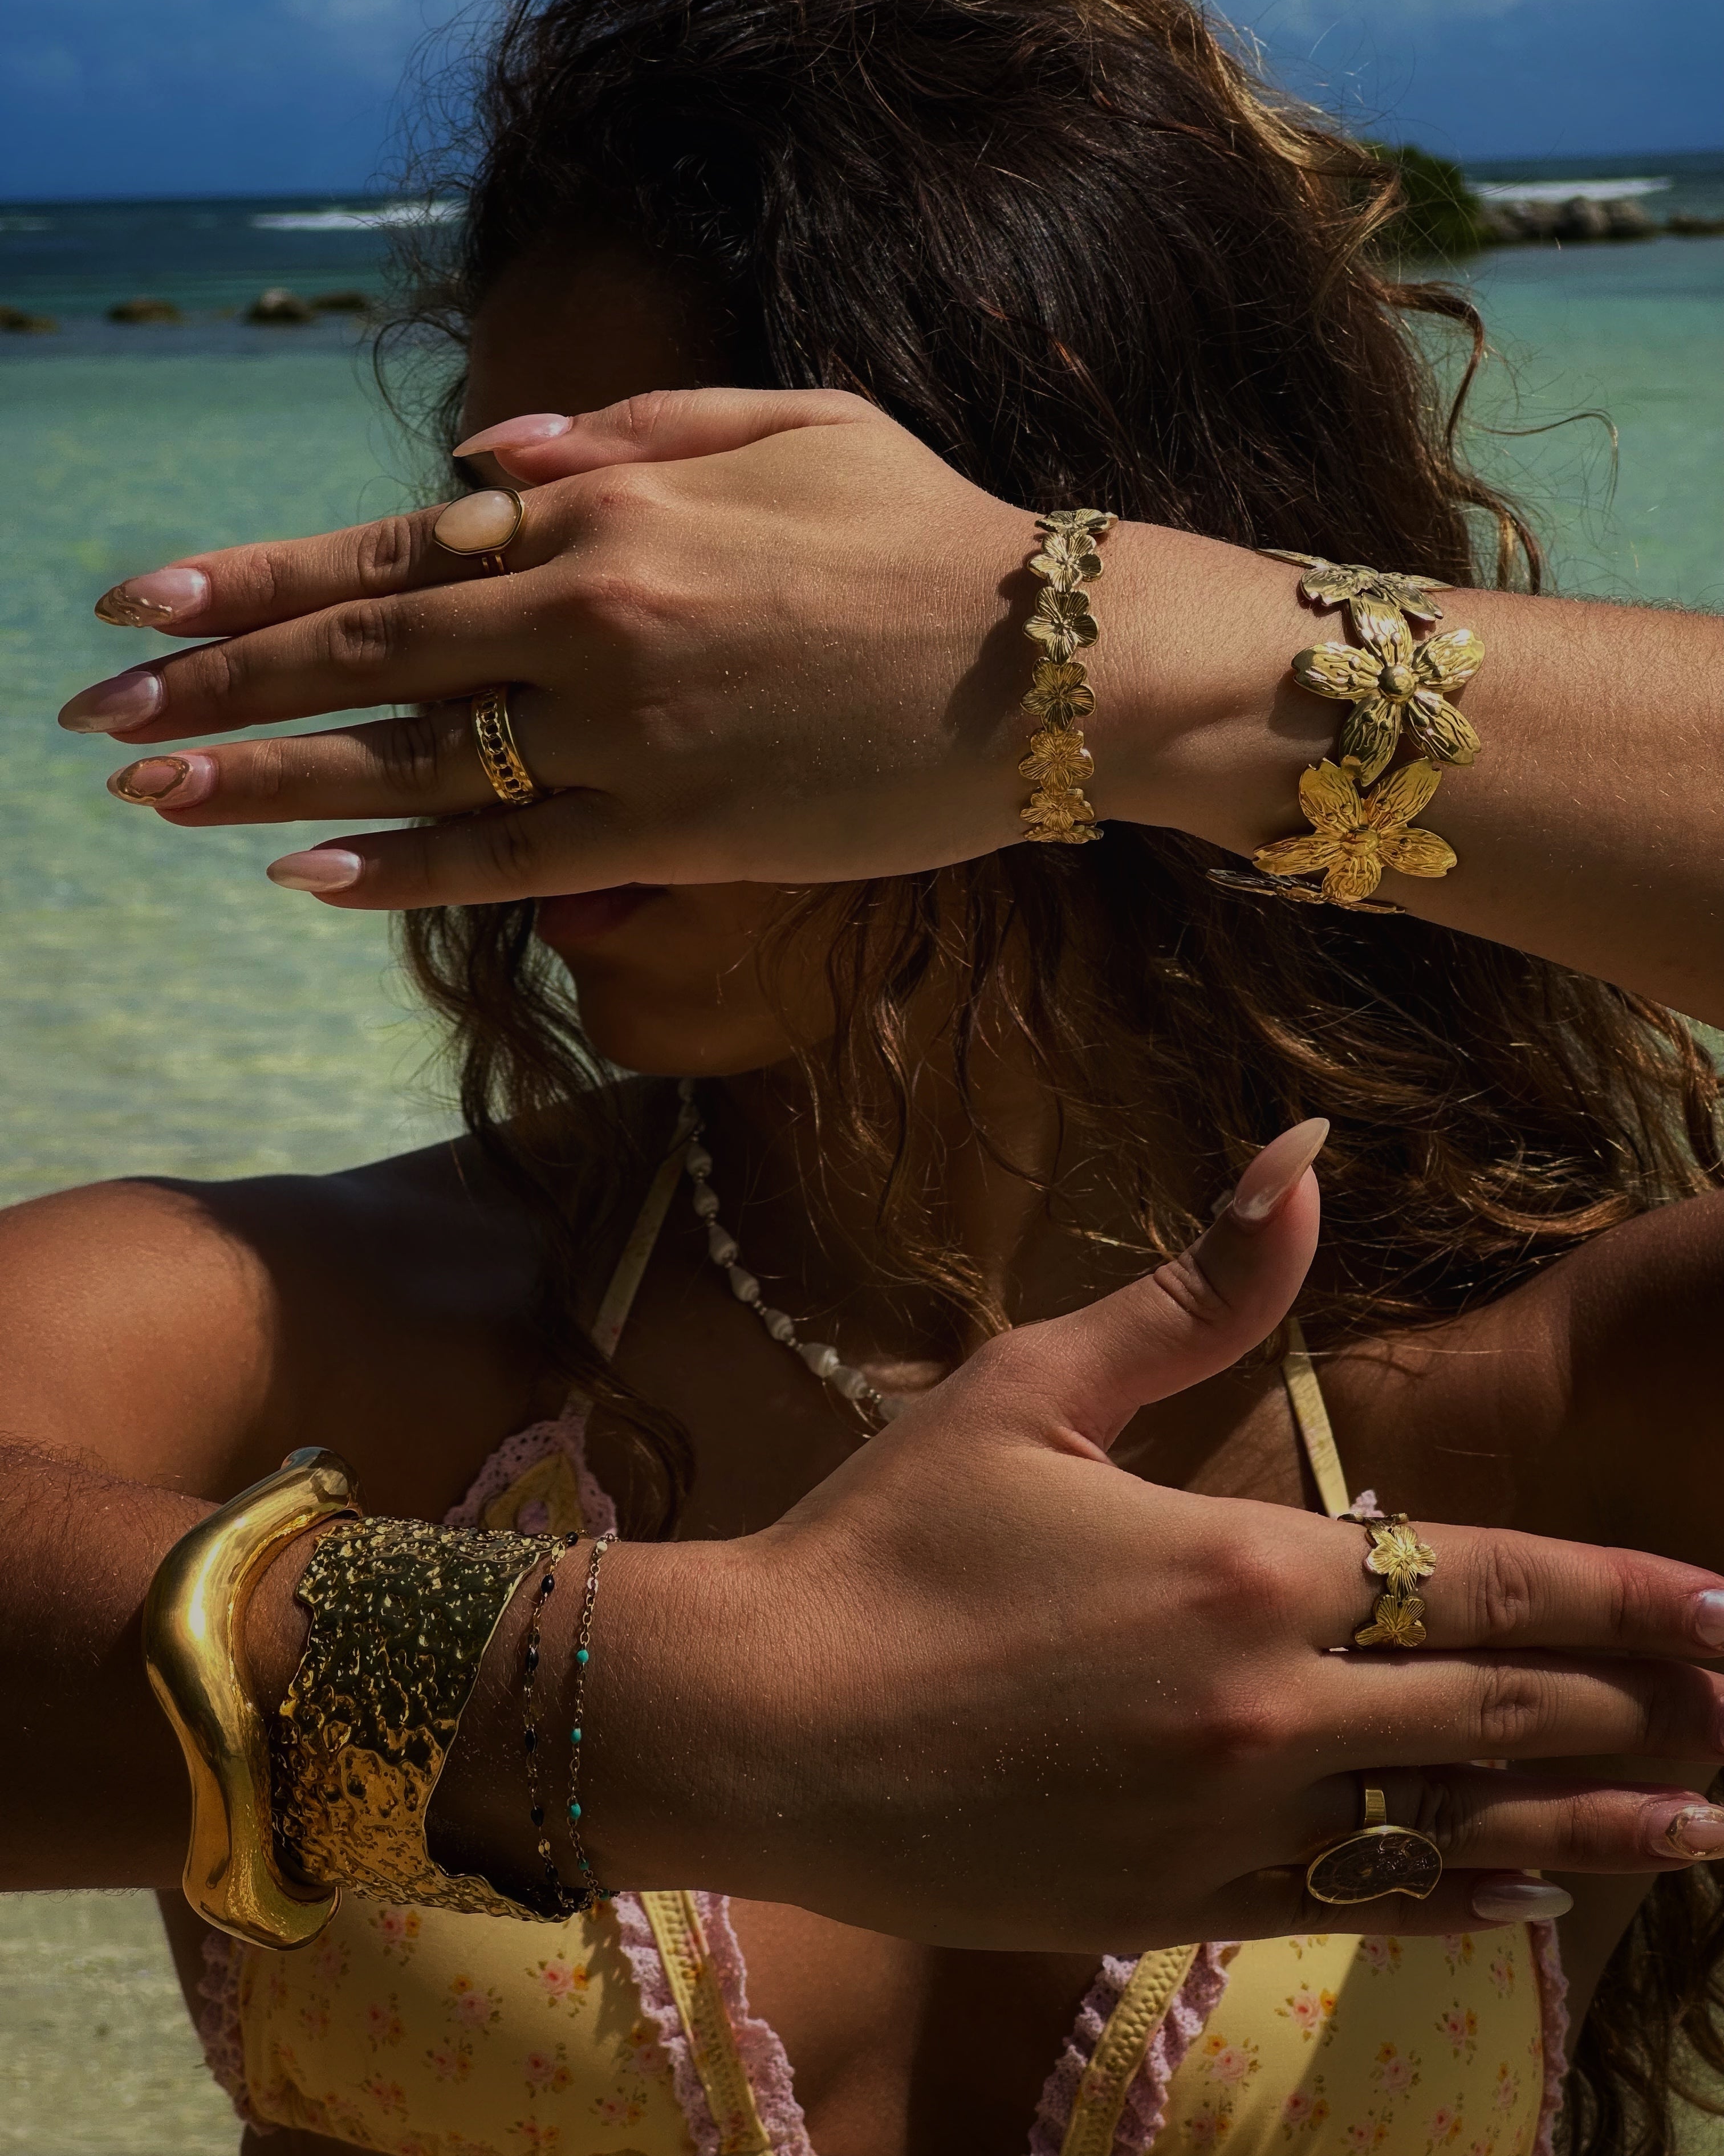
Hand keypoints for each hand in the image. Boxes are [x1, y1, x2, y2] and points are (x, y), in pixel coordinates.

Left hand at [64, 390, 1128, 907]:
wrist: (1058, 662)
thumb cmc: (934, 533)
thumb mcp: (789, 424)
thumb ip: (628, 432)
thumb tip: (477, 457)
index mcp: (615, 506)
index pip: (394, 542)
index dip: (255, 578)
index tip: (143, 600)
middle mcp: (595, 613)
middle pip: (367, 650)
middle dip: (215, 681)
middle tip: (96, 708)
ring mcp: (633, 732)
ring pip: (410, 762)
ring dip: (266, 781)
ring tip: (151, 793)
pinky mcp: (683, 835)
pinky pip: (510, 861)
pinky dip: (400, 871)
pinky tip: (305, 882)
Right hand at [568, 1123, 1723, 1948]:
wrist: (762, 1722)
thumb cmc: (886, 1539)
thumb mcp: (1032, 1386)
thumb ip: (1194, 1288)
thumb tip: (1304, 1152)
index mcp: (1243, 1569)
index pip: (1486, 1581)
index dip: (1620, 1597)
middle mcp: (1266, 1711)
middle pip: (1498, 1709)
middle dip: (1638, 1703)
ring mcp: (1228, 1829)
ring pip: (1457, 1829)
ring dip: (1594, 1825)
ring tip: (1707, 1827)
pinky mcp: (1173, 1909)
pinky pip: (1356, 1914)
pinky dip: (1459, 1903)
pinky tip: (1530, 1902)